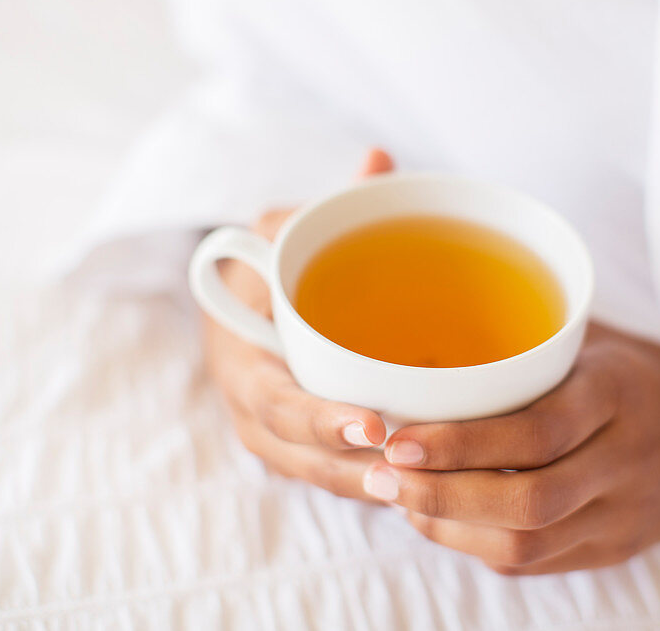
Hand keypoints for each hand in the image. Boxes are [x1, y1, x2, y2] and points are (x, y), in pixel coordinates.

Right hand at [202, 148, 395, 498]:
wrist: (246, 299)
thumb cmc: (273, 262)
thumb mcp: (292, 228)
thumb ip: (331, 206)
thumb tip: (378, 160)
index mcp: (240, 350)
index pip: (274, 396)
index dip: (318, 418)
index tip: (372, 426)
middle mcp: (249, 401)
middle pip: (295, 452)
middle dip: (348, 469)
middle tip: (405, 475)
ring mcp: (271, 431)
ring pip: (315, 474)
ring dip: (362, 488)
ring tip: (419, 497)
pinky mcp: (298, 446)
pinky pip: (328, 473)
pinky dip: (365, 483)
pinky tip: (417, 492)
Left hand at [366, 324, 659, 573]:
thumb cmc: (637, 372)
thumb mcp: (594, 338)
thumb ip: (525, 341)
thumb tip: (422, 337)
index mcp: (618, 395)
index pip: (536, 432)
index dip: (461, 444)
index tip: (396, 438)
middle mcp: (626, 461)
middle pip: (528, 503)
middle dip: (441, 496)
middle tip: (380, 478)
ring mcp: (625, 515)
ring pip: (527, 545)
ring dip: (451, 528)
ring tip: (398, 501)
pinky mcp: (616, 549)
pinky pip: (537, 563)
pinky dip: (478, 544)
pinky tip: (441, 520)